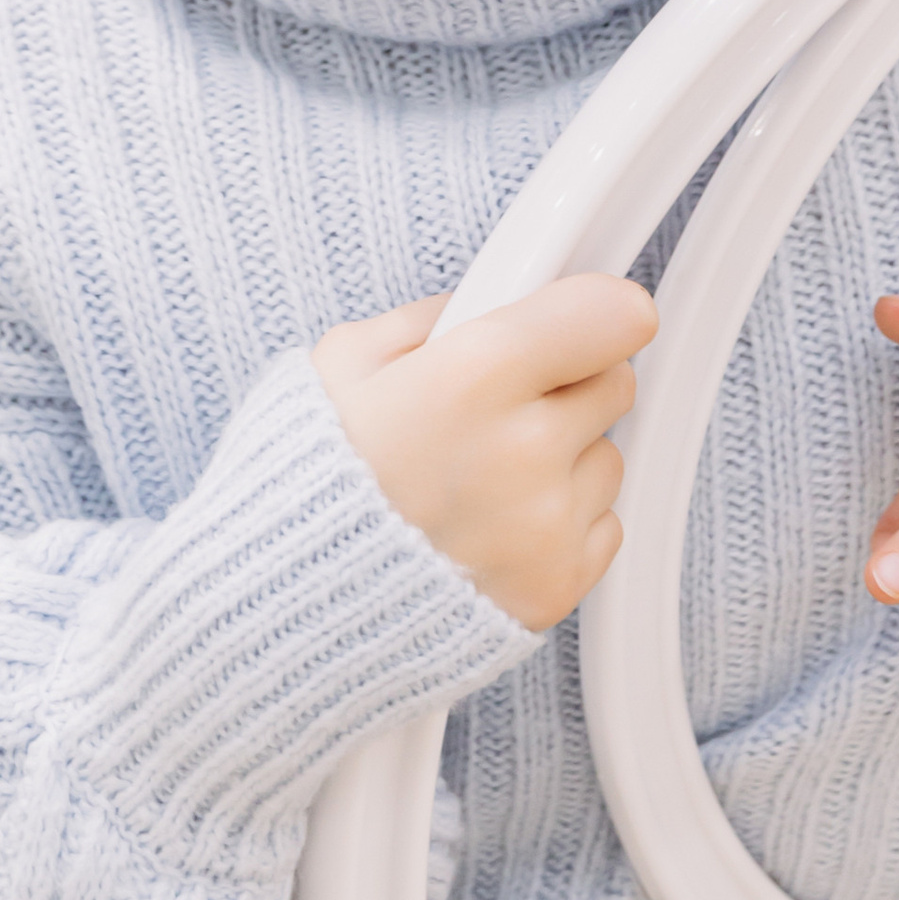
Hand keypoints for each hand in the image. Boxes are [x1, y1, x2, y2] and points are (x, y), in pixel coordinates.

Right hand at [314, 273, 656, 630]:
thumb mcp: (347, 360)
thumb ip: (434, 317)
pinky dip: (560, 523)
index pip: (614, 316)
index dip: (596, 312)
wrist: (283, 600)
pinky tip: (492, 524)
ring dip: (563, 458)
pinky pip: (600, 527)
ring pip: (606, 457)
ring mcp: (543, 525)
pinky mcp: (554, 586)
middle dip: (568, 381)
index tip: (578, 319)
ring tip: (482, 476)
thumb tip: (495, 298)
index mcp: (475, 371)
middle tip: (501, 403)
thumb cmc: (308, 477)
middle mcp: (522, 448)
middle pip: (615, 382)